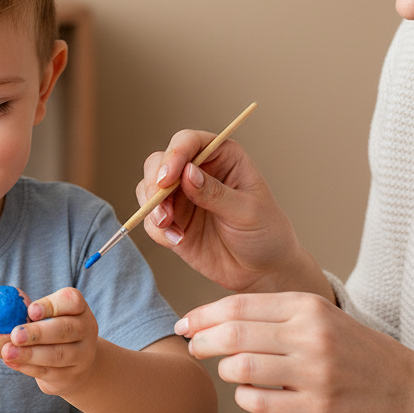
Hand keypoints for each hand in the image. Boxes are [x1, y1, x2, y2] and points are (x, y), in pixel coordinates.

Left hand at [1, 288, 98, 397]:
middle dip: (38, 333)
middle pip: (65, 330)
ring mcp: (82, 356)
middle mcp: (86, 331)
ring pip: (56, 355)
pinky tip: (11, 361)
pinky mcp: (71, 376)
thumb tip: (2, 312)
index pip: (72, 301)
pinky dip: (26, 367)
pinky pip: (47, 372)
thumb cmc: (53, 332)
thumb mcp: (51, 317)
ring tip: (7, 351)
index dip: (51, 305)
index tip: (31, 311)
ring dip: (29, 354)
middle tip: (16, 335)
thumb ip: (33, 314)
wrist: (75, 366)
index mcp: (80, 310)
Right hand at [137, 133, 328, 295]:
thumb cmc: (265, 234)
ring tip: (169, 227)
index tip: (167, 179)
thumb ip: (215, 193)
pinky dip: (158, 230)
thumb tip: (187, 173)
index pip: (188, 142)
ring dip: (152, 208)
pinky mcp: (172, 220)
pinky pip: (150, 219)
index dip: (173, 156)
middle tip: (163, 209)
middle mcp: (197, 172)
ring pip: (148, 189)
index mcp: (222, 157)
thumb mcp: (246, 212)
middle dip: (154, 185)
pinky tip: (178, 241)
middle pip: (158, 163)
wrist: (261, 270)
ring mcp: (182, 196)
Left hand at [177, 292, 413, 412]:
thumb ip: (269, 315)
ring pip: (238, 368)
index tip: (184, 324)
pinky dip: (242, 397)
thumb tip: (210, 319)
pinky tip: (250, 392)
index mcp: (307, 307)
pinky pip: (255, 401)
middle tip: (193, 347)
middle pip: (231, 334)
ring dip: (222, 370)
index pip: (237, 305)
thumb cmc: (352, 352)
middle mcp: (310, 336)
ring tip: (229, 371)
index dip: (201, 315)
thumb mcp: (318, 318)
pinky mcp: (316, 410)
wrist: (408, 391)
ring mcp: (314, 374)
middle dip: (201, 341)